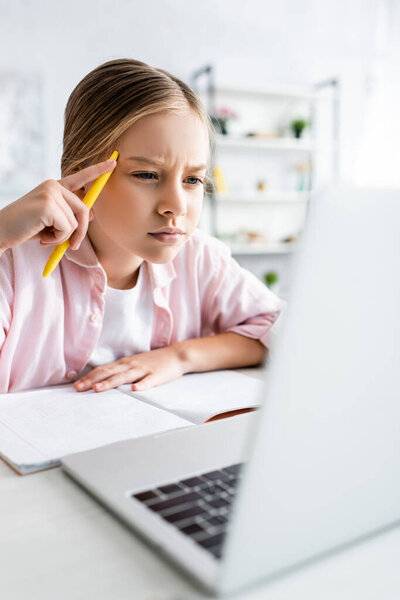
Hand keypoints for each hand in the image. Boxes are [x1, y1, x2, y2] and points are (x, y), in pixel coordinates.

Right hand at [0, 158, 116, 253]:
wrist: (0, 231)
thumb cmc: (25, 227)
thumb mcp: (51, 220)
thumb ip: (70, 215)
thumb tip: (92, 213)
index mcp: (54, 187)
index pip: (80, 177)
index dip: (98, 171)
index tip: (113, 162)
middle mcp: (53, 186)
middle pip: (84, 209)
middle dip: (80, 231)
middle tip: (72, 246)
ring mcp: (50, 194)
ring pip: (76, 222)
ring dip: (64, 237)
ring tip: (46, 238)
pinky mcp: (47, 205)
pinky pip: (67, 228)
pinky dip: (57, 239)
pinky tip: (42, 238)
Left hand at [73, 345, 185, 392]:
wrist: (176, 355)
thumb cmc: (153, 362)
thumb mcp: (134, 364)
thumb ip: (120, 371)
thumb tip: (102, 380)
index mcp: (124, 363)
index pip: (103, 370)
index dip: (89, 377)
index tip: (76, 386)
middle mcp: (131, 365)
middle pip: (109, 373)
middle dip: (92, 381)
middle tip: (78, 389)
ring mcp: (144, 370)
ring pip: (124, 377)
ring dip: (110, 383)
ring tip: (97, 389)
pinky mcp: (157, 375)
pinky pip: (149, 381)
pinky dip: (142, 385)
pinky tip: (135, 390)